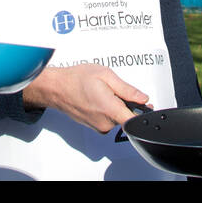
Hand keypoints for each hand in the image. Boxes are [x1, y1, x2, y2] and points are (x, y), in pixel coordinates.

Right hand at [21, 64, 149, 132]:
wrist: (57, 87)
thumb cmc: (77, 79)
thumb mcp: (106, 75)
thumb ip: (127, 89)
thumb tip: (142, 98)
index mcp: (109, 108)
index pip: (134, 121)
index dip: (143, 114)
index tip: (145, 107)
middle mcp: (104, 122)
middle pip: (126, 117)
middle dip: (126, 104)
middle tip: (115, 89)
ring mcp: (98, 127)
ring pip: (117, 118)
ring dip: (116, 107)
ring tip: (103, 92)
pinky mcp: (94, 127)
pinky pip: (108, 120)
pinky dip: (107, 110)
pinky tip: (98, 98)